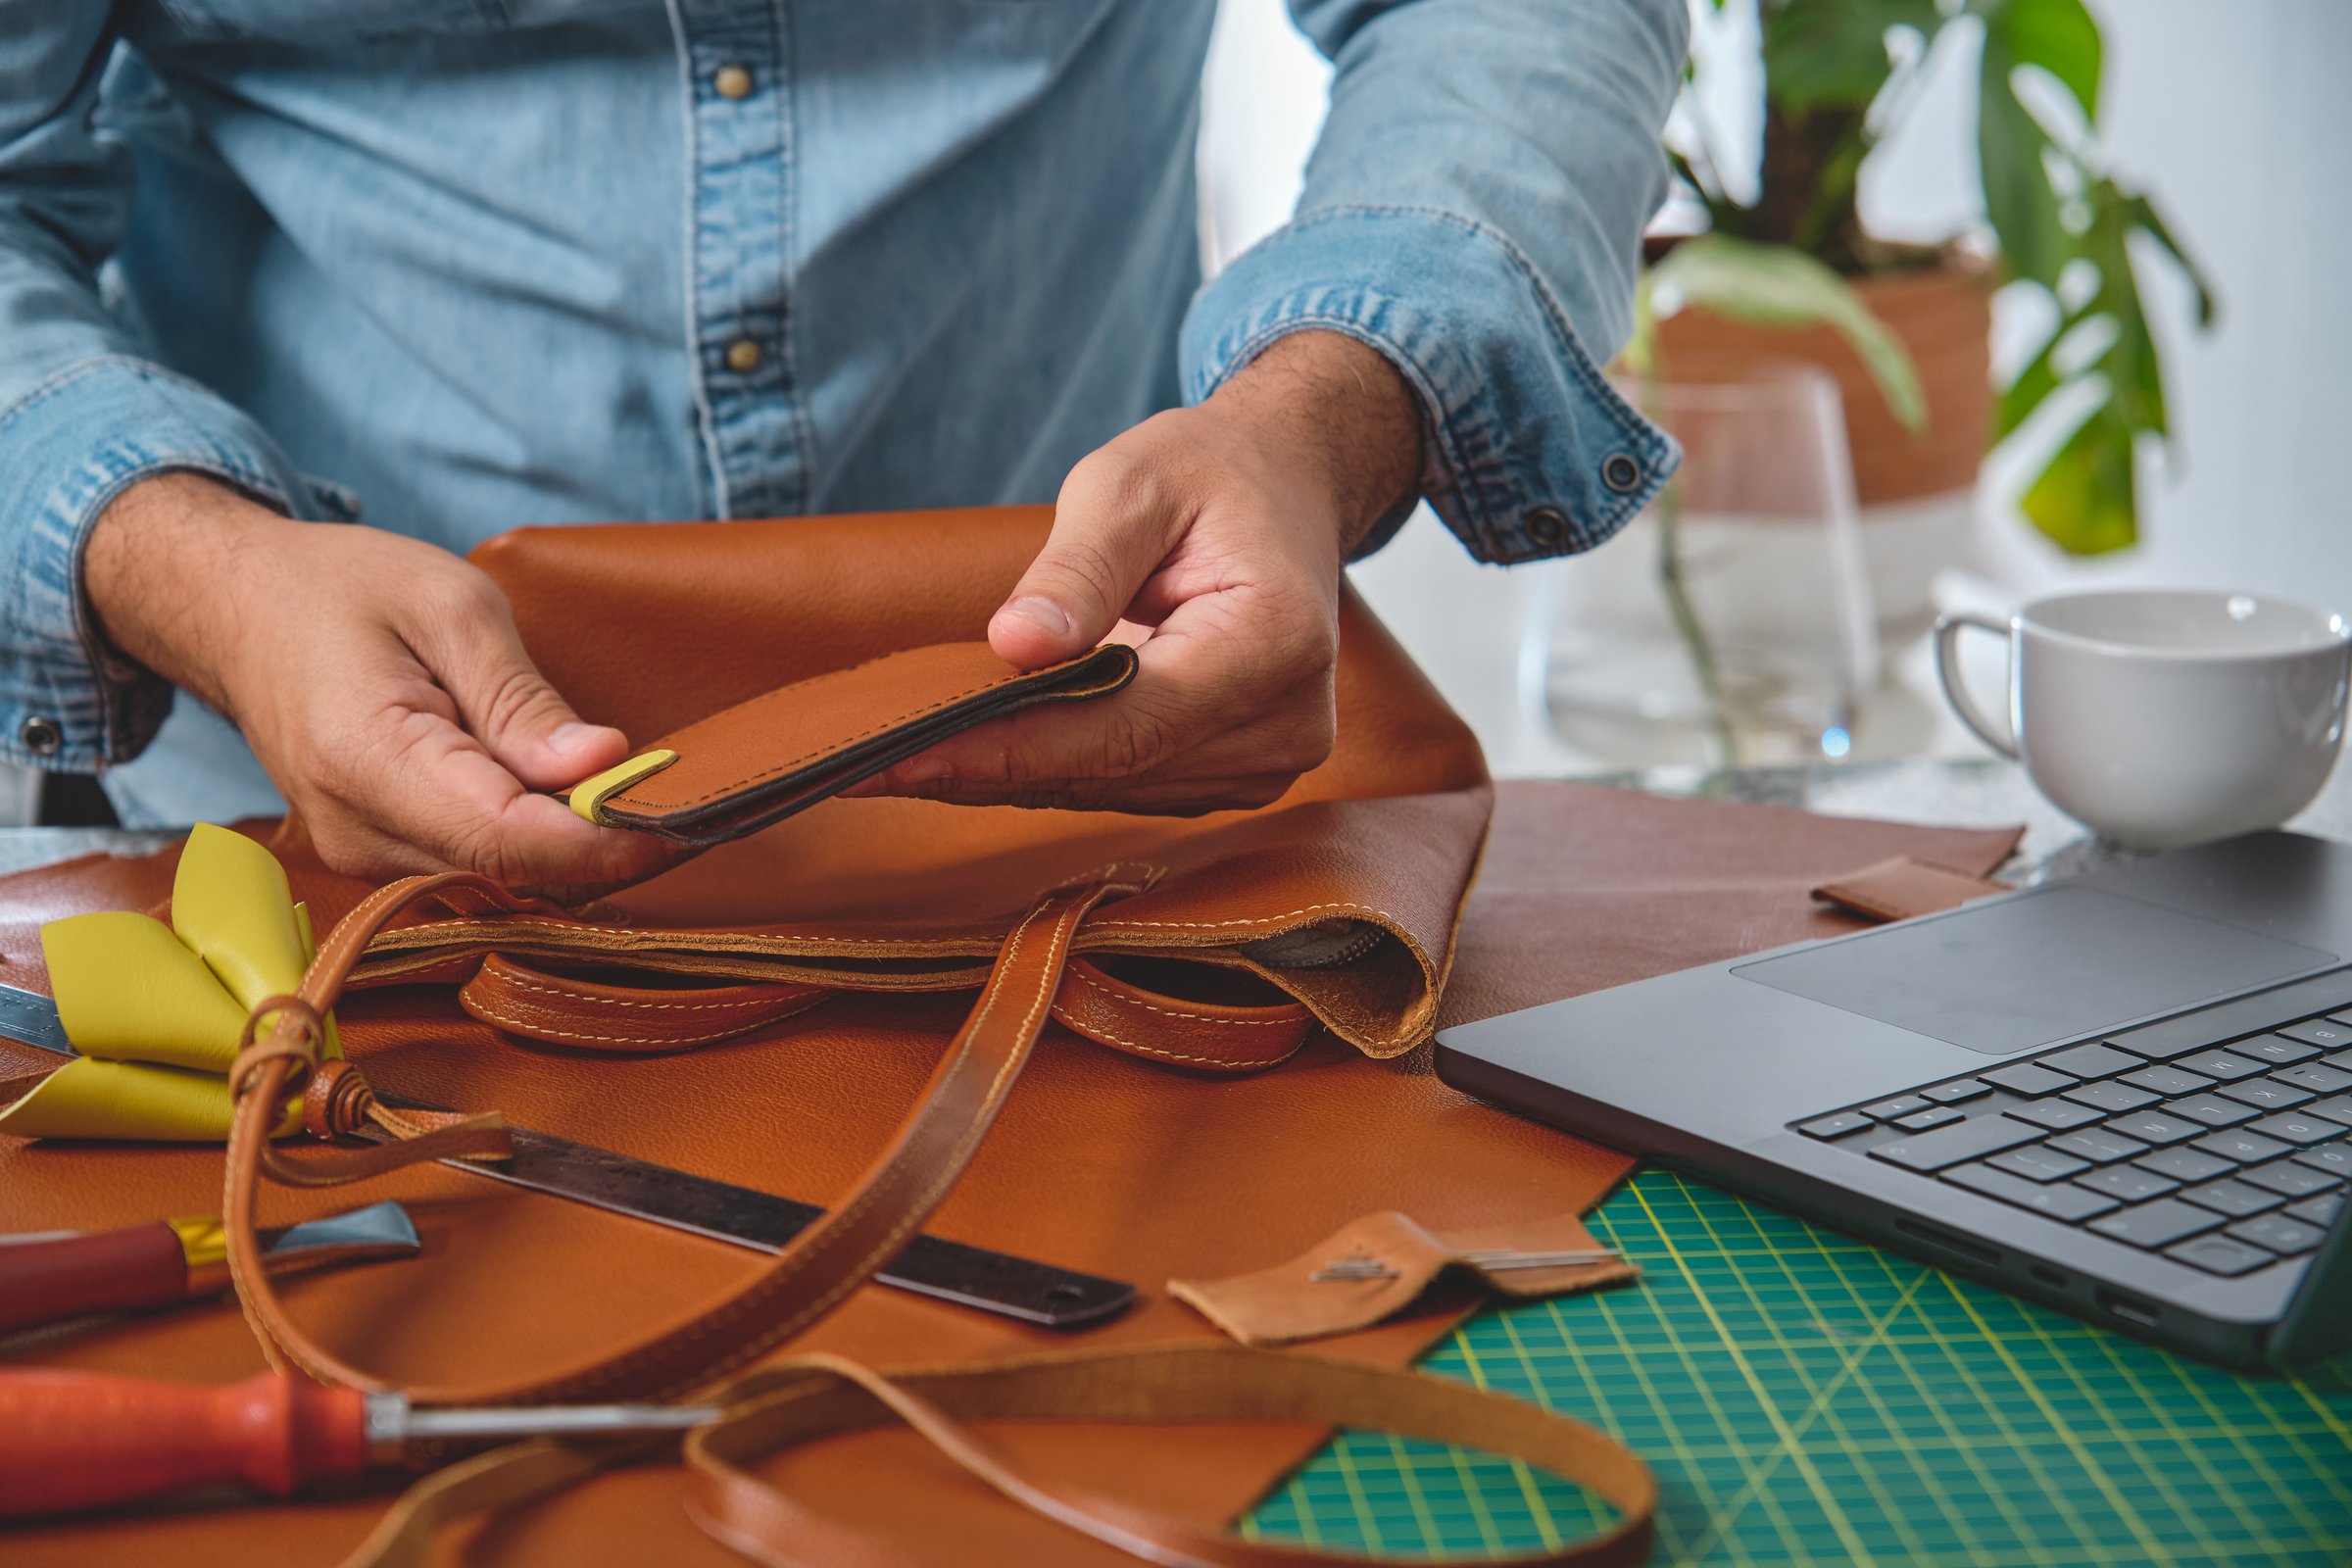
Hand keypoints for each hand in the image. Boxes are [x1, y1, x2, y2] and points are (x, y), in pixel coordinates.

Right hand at [84, 474, 677, 895]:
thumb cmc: (341, 591)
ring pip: (500, 880)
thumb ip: (522, 698)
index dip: (599, 844)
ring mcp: (363, 855)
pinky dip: (537, 843)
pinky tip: (578, 804)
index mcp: (366, 760)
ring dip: (576, 849)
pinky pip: (477, 866)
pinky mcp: (382, 857)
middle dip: (604, 848)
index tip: (676, 823)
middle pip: (509, 871)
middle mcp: (357, 831)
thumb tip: (600, 767)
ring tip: (638, 795)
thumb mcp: (449, 607)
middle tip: (688, 805)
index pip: (504, 839)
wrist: (237, 610)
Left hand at [849, 330, 1423, 811]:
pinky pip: (1125, 785)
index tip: (900, 758)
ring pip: (1111, 789)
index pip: (1126, 723)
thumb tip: (1018, 646)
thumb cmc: (1210, 475)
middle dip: (985, 764)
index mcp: (1274, 642)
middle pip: (1110, 768)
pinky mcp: (1237, 776)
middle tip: (859, 762)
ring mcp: (1266, 763)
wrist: (1284, 489)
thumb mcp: (1133, 482)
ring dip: (1009, 772)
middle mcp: (1285, 724)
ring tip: (902, 755)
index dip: (1008, 748)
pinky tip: (980, 744)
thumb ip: (1078, 567)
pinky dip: (1050, 764)